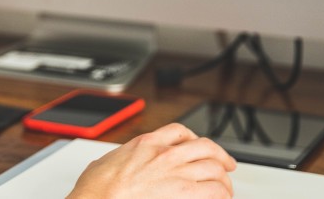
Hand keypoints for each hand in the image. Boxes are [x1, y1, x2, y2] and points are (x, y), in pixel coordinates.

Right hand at [65, 122, 236, 198]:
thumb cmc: (96, 188)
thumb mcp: (104, 161)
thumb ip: (119, 160)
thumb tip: (116, 165)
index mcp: (146, 143)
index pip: (179, 132)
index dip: (195, 138)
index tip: (198, 145)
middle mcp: (165, 154)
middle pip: (205, 147)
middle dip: (220, 156)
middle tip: (226, 164)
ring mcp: (176, 173)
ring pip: (214, 167)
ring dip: (224, 177)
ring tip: (226, 187)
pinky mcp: (184, 194)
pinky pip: (215, 190)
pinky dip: (222, 194)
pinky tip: (222, 198)